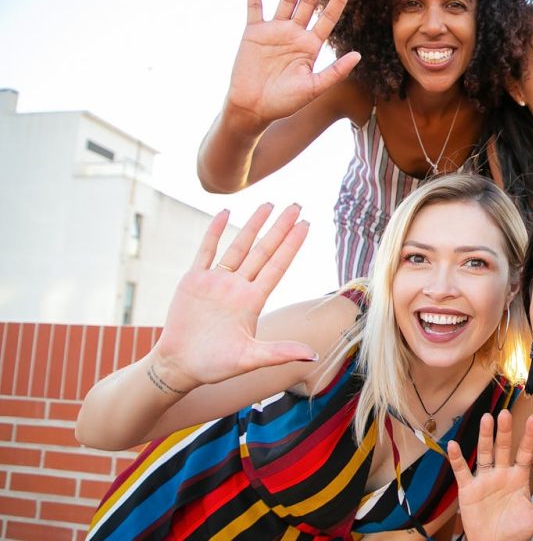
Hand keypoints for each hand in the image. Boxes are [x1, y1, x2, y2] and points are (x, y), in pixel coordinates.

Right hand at [151, 204, 315, 391]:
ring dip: (253, 225)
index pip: (278, 266)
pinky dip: (214, 231)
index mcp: (253, 302)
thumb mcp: (250, 359)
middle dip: (280, 228)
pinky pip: (205, 251)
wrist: (179, 366)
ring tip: (268, 204)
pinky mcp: (194, 281)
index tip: (306, 225)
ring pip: (238, 246)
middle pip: (264, 250)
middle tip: (297, 205)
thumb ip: (280, 352)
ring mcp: (216, 282)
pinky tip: (225, 213)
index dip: (292, 245)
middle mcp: (238, 287)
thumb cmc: (215, 365)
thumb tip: (314, 356)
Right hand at [225, 0, 361, 126]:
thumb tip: (358, 54)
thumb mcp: (314, 88)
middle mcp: (294, 34)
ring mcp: (274, 31)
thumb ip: (335, 71)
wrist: (253, 109)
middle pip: (308, 1)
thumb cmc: (285, 103)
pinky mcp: (253, 32)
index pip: (328, 18)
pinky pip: (254, 7)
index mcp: (311, 46)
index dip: (337, 0)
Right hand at [447, 410, 532, 540]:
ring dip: (484, 437)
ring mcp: (484, 479)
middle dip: (505, 431)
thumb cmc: (514, 531)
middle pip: (503, 448)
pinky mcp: (468, 489)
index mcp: (518, 478)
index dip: (529, 437)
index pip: (525, 453)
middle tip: (505, 413)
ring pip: (484, 453)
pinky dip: (457, 459)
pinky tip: (453, 446)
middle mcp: (501, 474)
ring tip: (486, 419)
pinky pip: (462, 471)